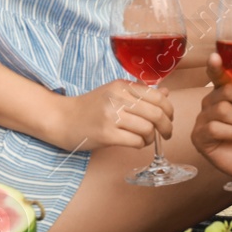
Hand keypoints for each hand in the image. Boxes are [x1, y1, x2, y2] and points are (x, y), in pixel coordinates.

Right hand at [47, 79, 172, 151]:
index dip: (169, 109)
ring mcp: (111, 116)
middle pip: (156, 113)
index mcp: (122, 86)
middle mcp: (117, 98)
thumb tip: (166, 93)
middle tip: (167, 133)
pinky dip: (141, 144)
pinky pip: (136, 141)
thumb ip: (140, 93)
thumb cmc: (90, 107)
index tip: (170, 118)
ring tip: (146, 139)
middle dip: (166, 126)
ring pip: (148, 129)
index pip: (157, 96)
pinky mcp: (106, 134)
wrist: (62, 118)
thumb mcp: (114, 93)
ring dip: (152, 138)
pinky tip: (136, 143)